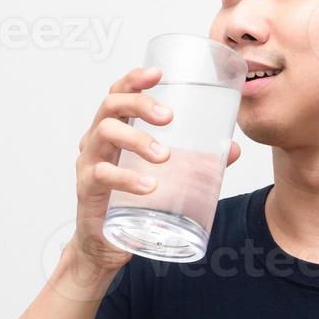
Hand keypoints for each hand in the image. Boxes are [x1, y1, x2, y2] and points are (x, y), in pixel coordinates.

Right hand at [72, 66, 242, 271]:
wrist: (106, 245)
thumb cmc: (132, 202)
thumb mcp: (165, 177)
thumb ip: (196, 162)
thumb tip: (231, 149)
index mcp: (115, 131)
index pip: (119, 93)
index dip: (135, 79)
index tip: (158, 73)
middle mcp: (97, 141)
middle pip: (111, 105)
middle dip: (140, 103)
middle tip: (168, 117)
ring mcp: (89, 163)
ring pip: (105, 133)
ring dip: (137, 138)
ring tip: (164, 155)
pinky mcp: (87, 189)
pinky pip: (102, 176)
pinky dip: (127, 179)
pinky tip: (149, 186)